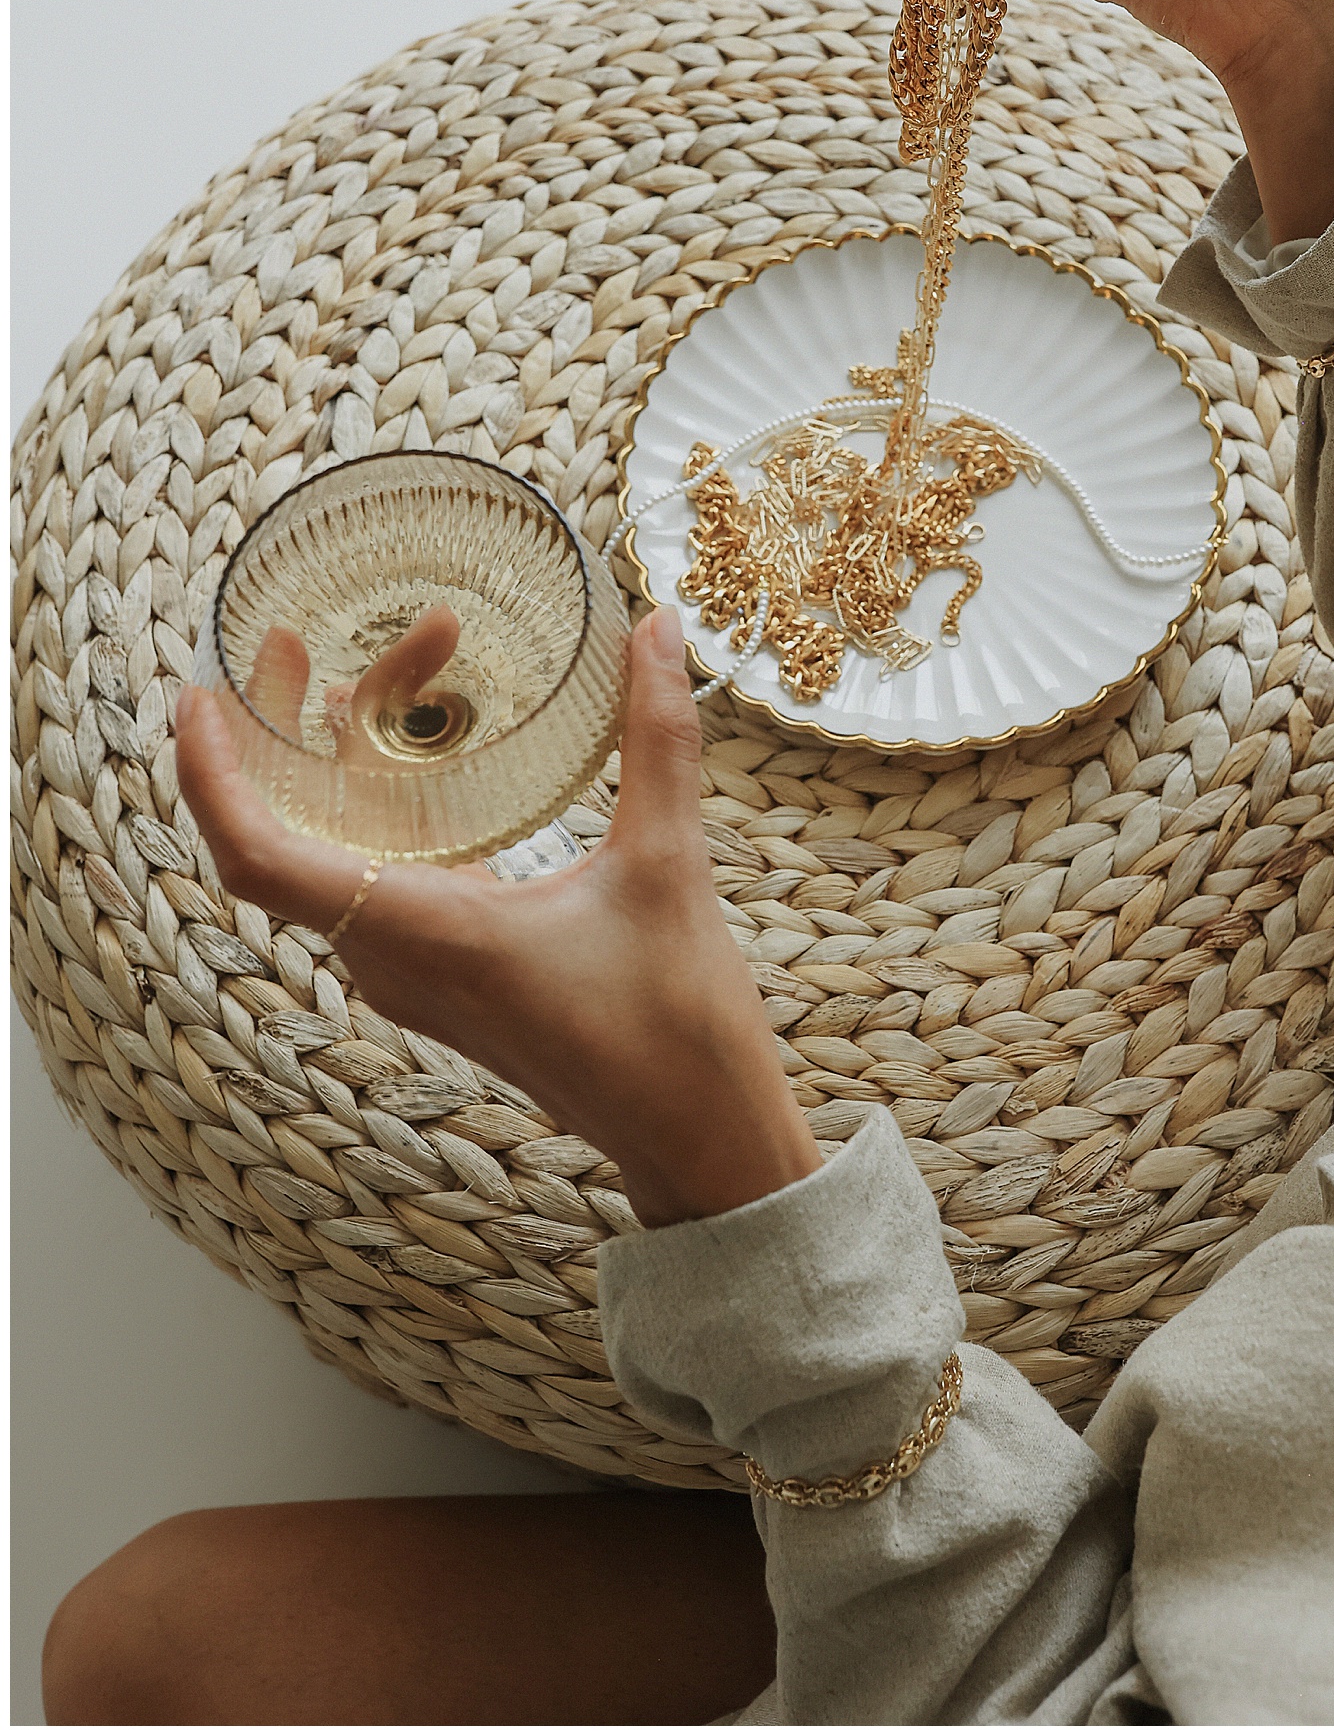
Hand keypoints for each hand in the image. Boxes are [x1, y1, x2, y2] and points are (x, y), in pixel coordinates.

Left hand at [176, 605, 822, 1228]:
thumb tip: (655, 627)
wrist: (698, 1143)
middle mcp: (396, 960)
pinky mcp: (442, 978)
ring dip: (324, 768)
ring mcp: (413, 975)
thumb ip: (659, 738)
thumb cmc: (678, 1028)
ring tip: (349, 675)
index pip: (259, 860)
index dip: (211, 777)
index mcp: (425, 934)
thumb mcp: (668, 864)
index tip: (197, 695)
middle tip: (286, 643)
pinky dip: (365, 811)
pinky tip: (411, 756)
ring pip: (321, 862)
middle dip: (270, 735)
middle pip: (279, 840)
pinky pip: (364, 884)